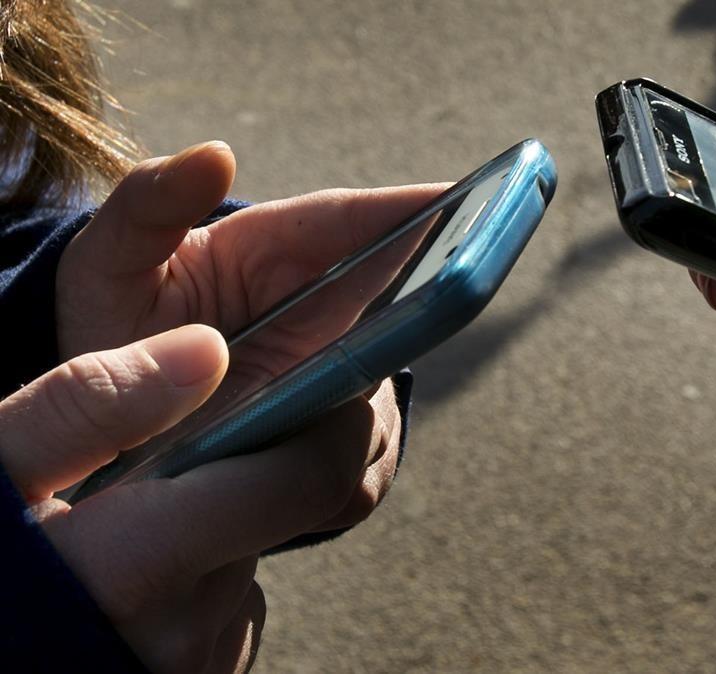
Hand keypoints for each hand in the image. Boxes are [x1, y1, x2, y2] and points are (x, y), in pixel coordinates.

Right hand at [1, 325, 397, 670]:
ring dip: (218, 531)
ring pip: (249, 562)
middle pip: (279, 515)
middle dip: (254, 467)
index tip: (333, 382)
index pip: (310, 481)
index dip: (338, 424)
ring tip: (132, 527)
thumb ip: (88, 407)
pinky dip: (197, 587)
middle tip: (183, 451)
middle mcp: (185, 629)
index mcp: (139, 565)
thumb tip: (207, 350)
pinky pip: (224, 614)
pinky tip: (131, 582)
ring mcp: (195, 669)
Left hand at [57, 141, 430, 528]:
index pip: (353, 222)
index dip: (409, 212)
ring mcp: (337, 376)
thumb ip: (151, 201)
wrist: (108, 424)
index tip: (460, 197)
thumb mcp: (112, 258)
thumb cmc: (115, 323)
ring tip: (305, 426)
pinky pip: (361, 465)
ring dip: (358, 413)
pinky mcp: (335, 443)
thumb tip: (219, 153)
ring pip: (382, 395)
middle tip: (452, 301)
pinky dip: (337, 476)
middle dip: (427, 306)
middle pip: (398, 304)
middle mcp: (324, 309)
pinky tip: (286, 484)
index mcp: (277, 251)